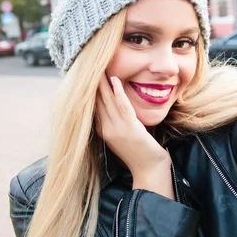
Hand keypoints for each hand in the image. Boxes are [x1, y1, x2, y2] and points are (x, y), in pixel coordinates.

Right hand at [96, 75, 173, 197]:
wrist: (149, 170)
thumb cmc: (139, 154)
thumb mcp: (122, 138)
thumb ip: (115, 124)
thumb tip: (114, 108)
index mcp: (103, 131)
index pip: (93, 106)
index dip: (89, 90)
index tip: (87, 75)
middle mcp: (106, 129)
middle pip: (96, 101)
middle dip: (93, 83)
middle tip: (89, 65)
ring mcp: (117, 129)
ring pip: (107, 101)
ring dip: (102, 83)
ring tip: (99, 67)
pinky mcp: (130, 128)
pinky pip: (122, 105)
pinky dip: (117, 92)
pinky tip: (114, 79)